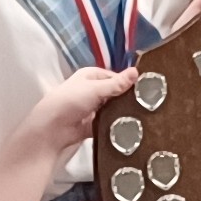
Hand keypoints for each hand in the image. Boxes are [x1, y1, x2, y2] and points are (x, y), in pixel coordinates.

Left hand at [7, 67, 135, 182]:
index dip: (128, 82)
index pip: (115, 77)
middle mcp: (92, 90)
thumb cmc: (70, 101)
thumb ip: (117, 84)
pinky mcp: (93, 125)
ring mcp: (93, 108)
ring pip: (113, 109)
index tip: (145, 90)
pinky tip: (131, 129)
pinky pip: (109, 123)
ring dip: (123, 113)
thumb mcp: (95, 89)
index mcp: (91, 76)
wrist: (53, 129)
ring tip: (143, 117)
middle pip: (115, 94)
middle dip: (127, 99)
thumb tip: (137, 72)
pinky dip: (116, 125)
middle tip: (147, 105)